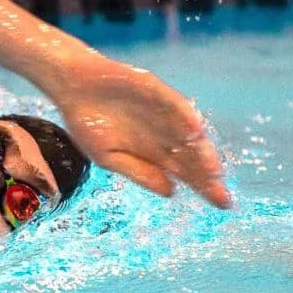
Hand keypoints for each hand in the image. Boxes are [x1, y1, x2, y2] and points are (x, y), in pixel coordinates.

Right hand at [47, 54, 230, 207]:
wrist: (71, 87)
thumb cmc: (86, 123)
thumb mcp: (107, 157)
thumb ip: (139, 173)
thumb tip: (171, 193)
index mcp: (152, 151)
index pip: (183, 171)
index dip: (202, 186)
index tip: (221, 204)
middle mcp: (162, 132)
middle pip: (191, 156)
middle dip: (206, 175)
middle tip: (221, 194)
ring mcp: (160, 111)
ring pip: (187, 133)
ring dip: (200, 150)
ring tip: (212, 169)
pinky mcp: (154, 90)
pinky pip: (173, 103)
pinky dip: (184, 116)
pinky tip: (195, 130)